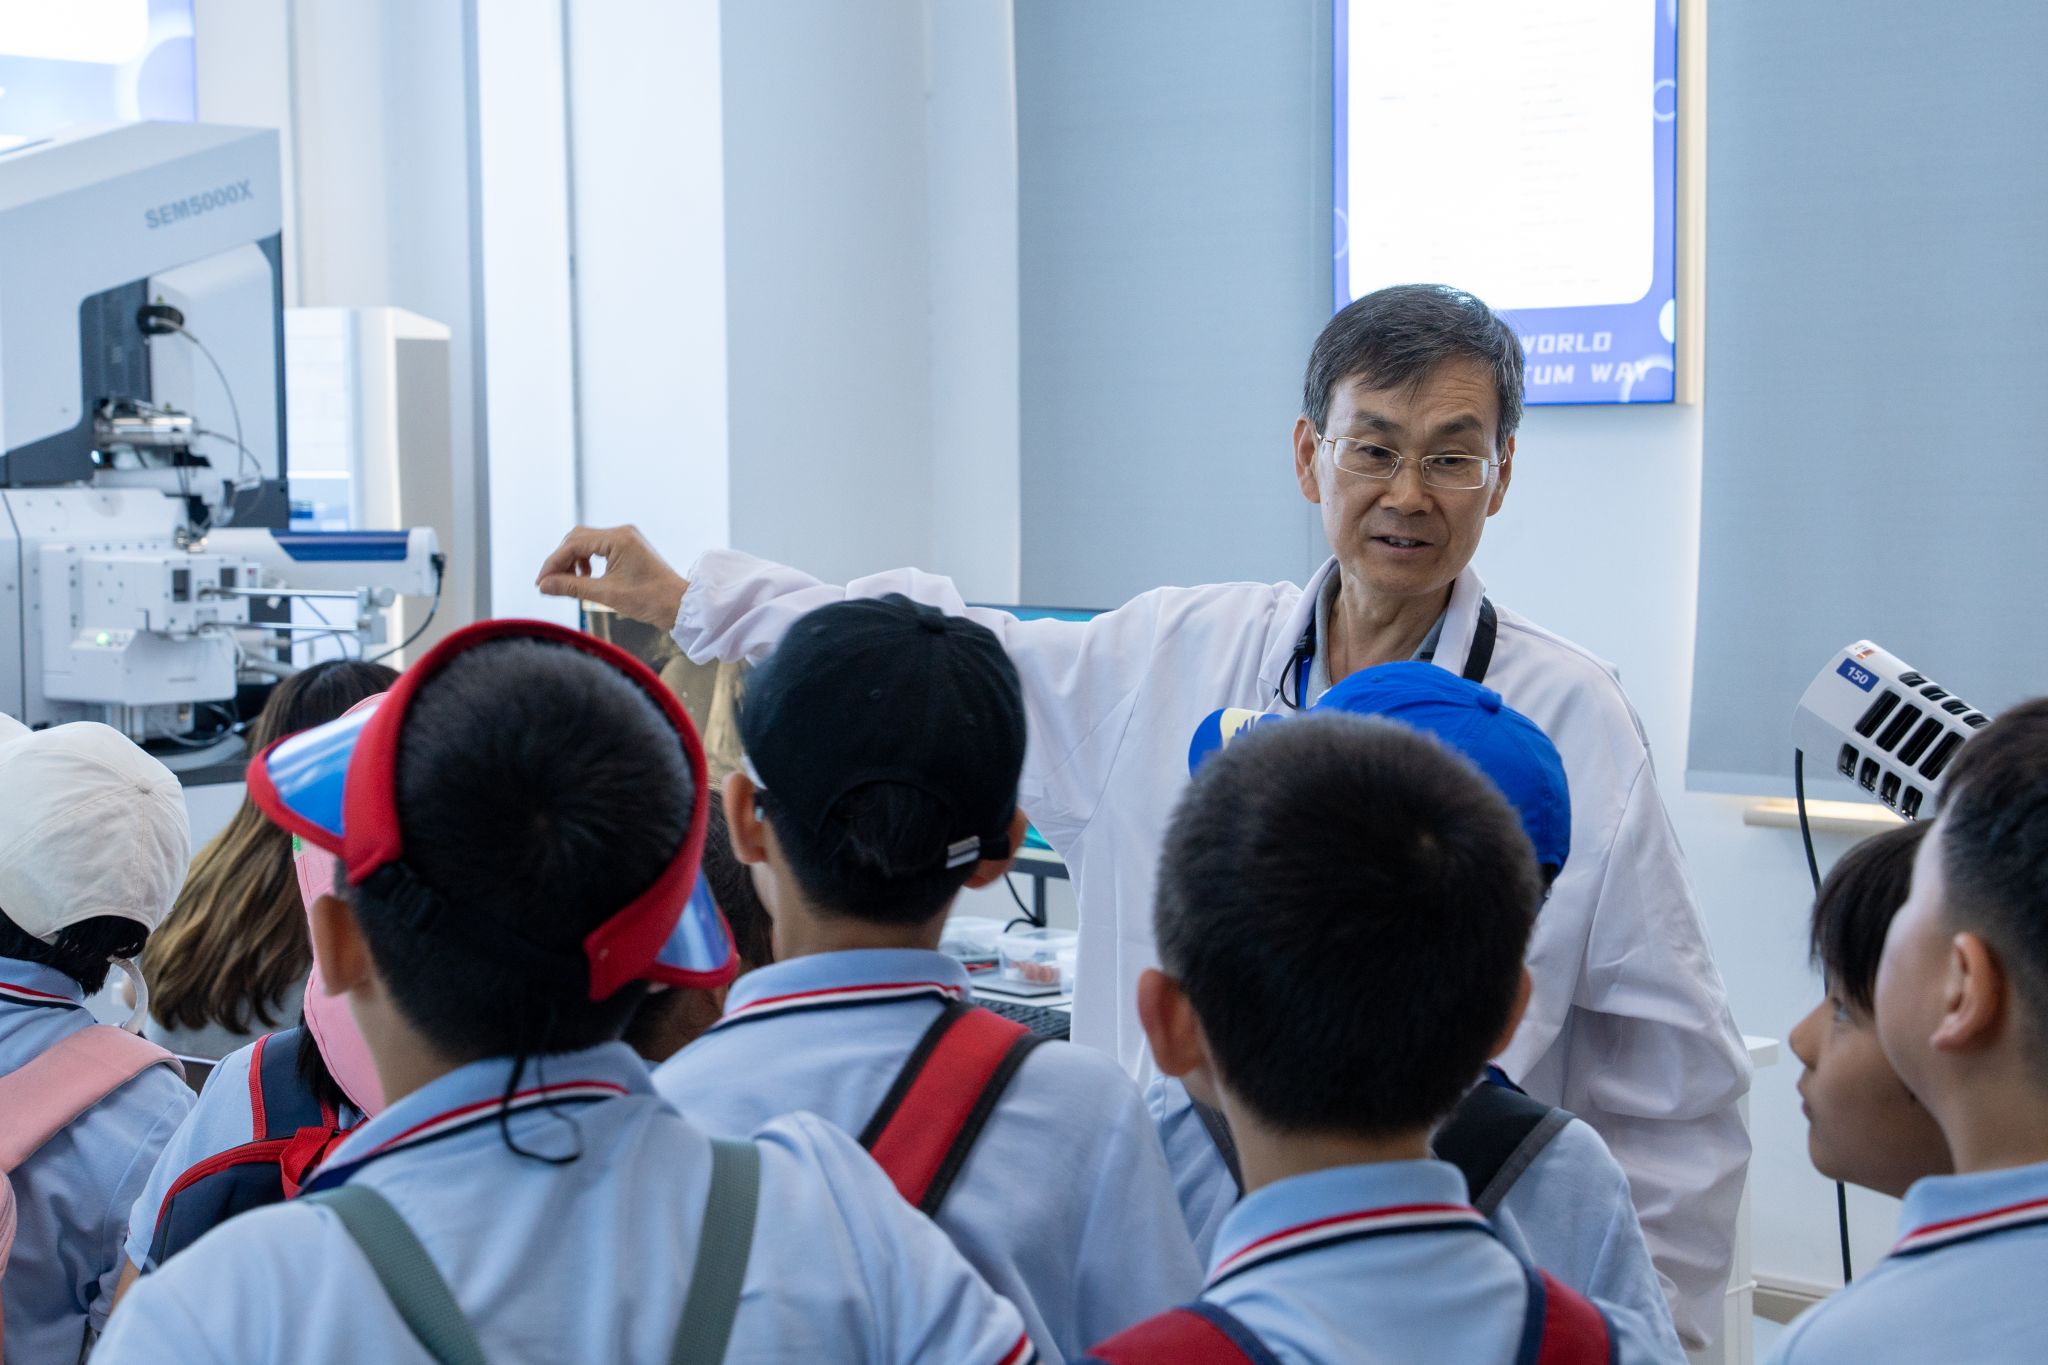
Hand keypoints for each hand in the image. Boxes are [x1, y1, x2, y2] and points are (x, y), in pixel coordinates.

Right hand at [535, 525, 689, 627]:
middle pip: (577, 539)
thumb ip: (572, 587)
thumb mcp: (606, 594)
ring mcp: (626, 539)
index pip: (574, 544)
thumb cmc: (649, 600)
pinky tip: (585, 579)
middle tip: (549, 583)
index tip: (540, 583)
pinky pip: (598, 549)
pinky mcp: (628, 548)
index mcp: (618, 538)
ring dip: (572, 561)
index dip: (553, 563)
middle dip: (560, 560)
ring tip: (568, 584)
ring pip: (586, 543)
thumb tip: (543, 586)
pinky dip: (586, 562)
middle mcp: (621, 532)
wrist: (680, 605)